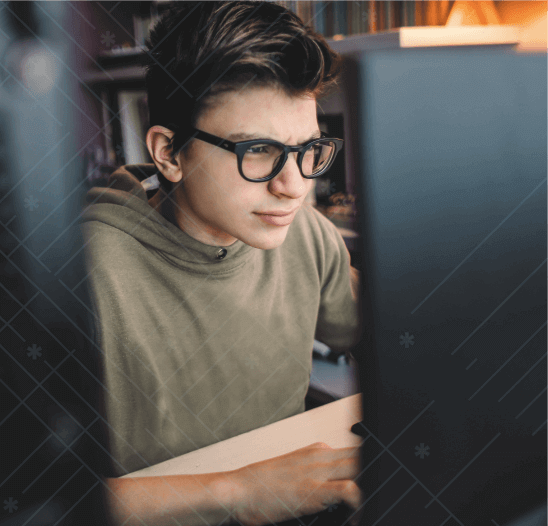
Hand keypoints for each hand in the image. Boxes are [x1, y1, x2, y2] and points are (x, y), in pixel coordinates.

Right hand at [230, 442, 362, 525]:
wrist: (238, 491)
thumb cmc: (262, 486)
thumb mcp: (293, 470)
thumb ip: (316, 471)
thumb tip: (336, 489)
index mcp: (319, 450)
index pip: (358, 451)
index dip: (369, 466)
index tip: (373, 482)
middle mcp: (322, 455)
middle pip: (362, 456)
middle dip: (372, 474)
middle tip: (374, 495)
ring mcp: (319, 471)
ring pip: (361, 467)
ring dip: (368, 486)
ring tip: (364, 507)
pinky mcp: (314, 490)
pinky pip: (350, 490)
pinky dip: (359, 501)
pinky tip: (353, 515)